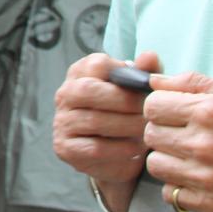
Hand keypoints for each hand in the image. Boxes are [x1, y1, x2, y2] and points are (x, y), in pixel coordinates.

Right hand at [52, 51, 159, 182]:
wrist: (115, 155)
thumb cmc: (126, 114)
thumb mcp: (137, 90)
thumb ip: (144, 73)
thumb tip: (150, 56)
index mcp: (80, 73)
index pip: (96, 64)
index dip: (125, 75)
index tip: (145, 88)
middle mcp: (65, 94)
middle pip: (89, 90)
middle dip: (125, 102)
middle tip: (149, 112)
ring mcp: (62, 122)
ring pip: (94, 120)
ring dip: (127, 126)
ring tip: (147, 130)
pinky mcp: (65, 148)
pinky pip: (95, 147)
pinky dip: (120, 149)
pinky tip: (136, 149)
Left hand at [141, 70, 212, 211]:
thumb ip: (194, 84)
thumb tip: (156, 80)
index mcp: (210, 112)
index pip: (152, 105)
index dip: (160, 106)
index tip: (172, 110)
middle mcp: (205, 144)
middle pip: (150, 134)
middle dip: (163, 130)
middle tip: (183, 132)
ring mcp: (207, 177)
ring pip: (157, 165)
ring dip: (168, 158)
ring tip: (190, 154)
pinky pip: (172, 194)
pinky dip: (179, 186)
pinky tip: (198, 176)